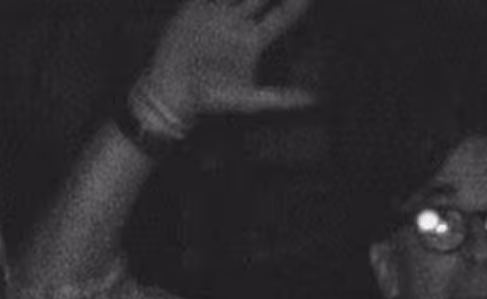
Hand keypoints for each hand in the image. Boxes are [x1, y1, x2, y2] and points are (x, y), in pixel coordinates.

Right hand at [141, 0, 316, 122]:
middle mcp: (238, 24)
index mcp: (254, 41)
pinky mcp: (195, 9)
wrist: (175, 90)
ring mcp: (217, 14)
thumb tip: (311, 99)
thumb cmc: (212, 99)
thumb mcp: (248, 100)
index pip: (283, 17)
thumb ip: (280, 98)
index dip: (296, 4)